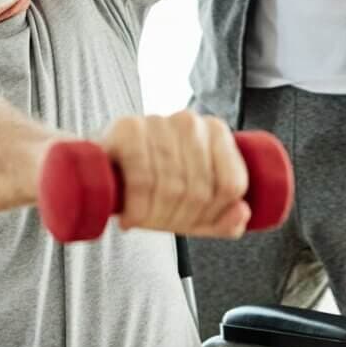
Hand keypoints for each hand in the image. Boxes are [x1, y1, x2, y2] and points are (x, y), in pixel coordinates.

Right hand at [100, 110, 250, 237]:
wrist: (101, 167)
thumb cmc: (153, 185)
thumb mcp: (194, 208)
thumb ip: (225, 219)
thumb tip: (243, 213)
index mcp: (217, 131)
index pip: (232, 185)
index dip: (214, 215)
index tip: (192, 224)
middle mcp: (191, 122)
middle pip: (202, 190)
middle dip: (180, 220)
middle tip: (159, 225)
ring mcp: (159, 121)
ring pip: (172, 187)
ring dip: (156, 217)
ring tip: (142, 220)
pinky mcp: (127, 128)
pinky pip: (143, 179)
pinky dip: (138, 208)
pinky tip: (130, 218)